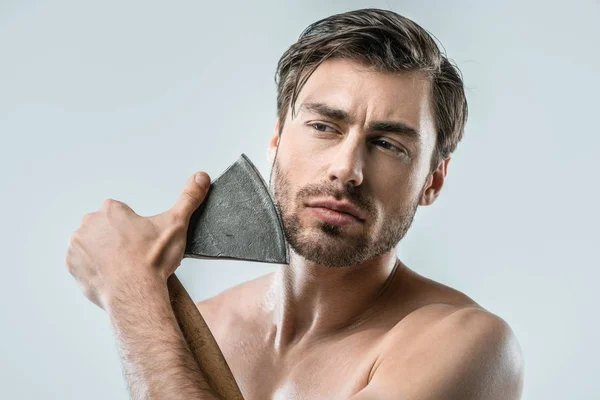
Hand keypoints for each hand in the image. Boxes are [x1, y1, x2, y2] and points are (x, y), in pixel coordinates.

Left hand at [66, 172, 210, 309]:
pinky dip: (95, 269)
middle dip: (118, 239)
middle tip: (136, 255)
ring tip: (124, 268)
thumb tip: (201, 177)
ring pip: (94, 245)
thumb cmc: (152, 261)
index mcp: (111, 210)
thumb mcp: (177, 224)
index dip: (136, 229)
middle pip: (106, 228)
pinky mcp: (72, 266)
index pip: (122, 214)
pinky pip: (82, 263)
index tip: (144, 242)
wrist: (136, 294)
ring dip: (105, 253)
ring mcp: (78, 245)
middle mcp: (89, 224)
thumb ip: (189, 198)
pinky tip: (112, 276)